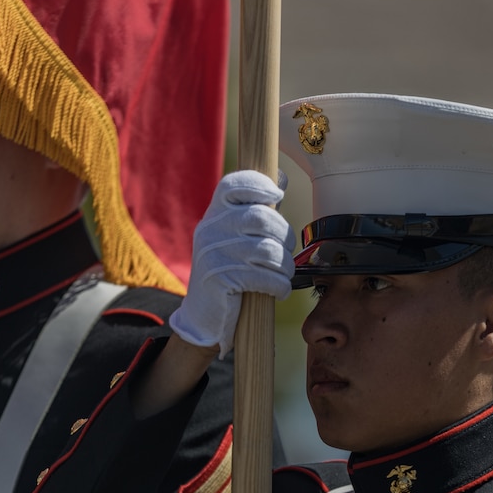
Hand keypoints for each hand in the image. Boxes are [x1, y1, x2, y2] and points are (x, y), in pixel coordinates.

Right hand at [169, 170, 294, 357]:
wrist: (205, 316)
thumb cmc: (230, 272)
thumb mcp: (238, 237)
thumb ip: (258, 209)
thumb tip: (281, 176)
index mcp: (215, 214)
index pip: (232, 185)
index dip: (258, 184)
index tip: (278, 194)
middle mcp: (210, 229)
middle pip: (261, 218)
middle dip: (285, 236)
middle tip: (287, 252)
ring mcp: (212, 253)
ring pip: (267, 250)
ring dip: (285, 266)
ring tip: (284, 275)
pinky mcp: (219, 278)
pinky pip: (263, 276)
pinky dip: (280, 286)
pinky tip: (280, 291)